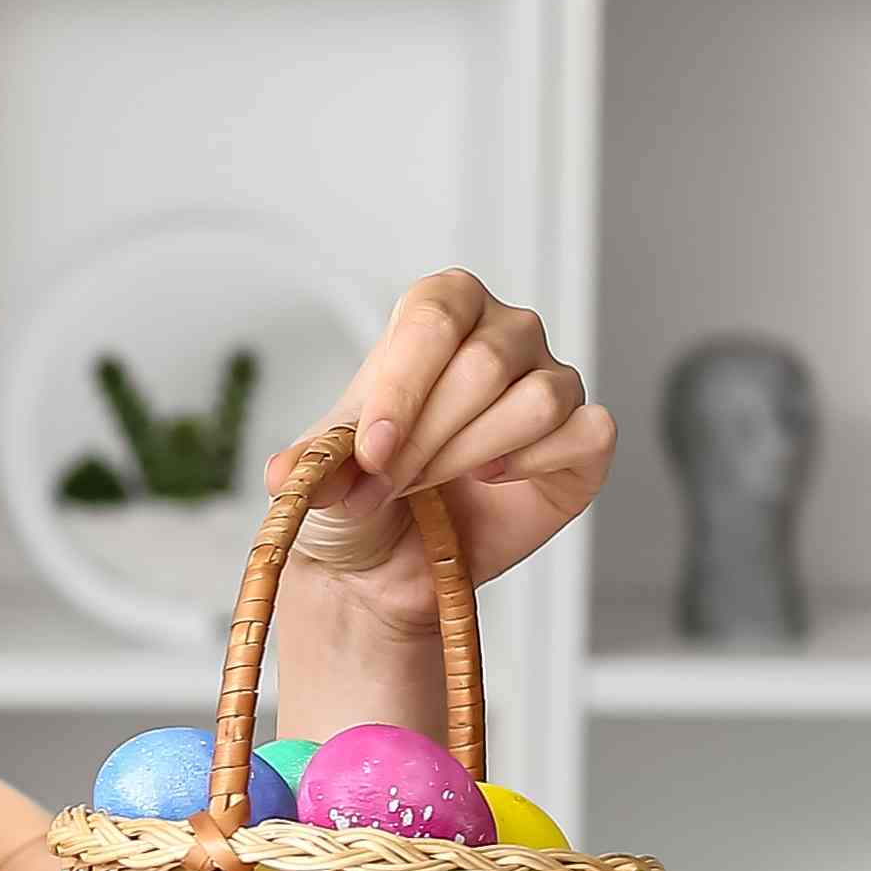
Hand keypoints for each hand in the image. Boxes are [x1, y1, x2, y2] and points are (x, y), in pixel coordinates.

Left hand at [292, 269, 616, 613]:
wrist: (383, 559)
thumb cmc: (358, 493)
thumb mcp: (319, 472)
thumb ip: (309, 462)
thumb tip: (285, 471)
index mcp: (441, 311)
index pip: (435, 316)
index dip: (403, 387)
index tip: (372, 450)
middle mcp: (504, 333)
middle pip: (484, 365)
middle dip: (424, 440)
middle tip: (386, 482)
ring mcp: (551, 381)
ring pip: (535, 401)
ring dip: (468, 456)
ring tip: (429, 485)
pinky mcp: (583, 437)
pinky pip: (585, 432)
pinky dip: (531, 465)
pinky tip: (490, 480)